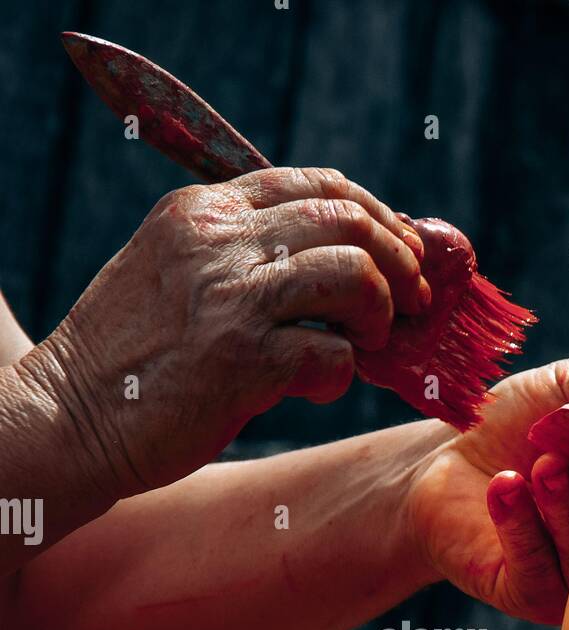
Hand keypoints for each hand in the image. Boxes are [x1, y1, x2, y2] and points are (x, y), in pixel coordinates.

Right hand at [18, 167, 427, 497]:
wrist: (69, 419)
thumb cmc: (130, 360)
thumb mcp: (173, 275)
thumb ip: (242, 256)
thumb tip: (347, 262)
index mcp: (202, 212)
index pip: (315, 184)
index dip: (376, 215)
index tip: (401, 252)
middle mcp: (217, 241)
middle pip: (346, 219)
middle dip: (398, 260)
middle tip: (412, 302)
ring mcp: (229, 298)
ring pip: (352, 273)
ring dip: (380, 311)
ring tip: (370, 343)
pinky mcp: (241, 361)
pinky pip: (333, 355)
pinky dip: (343, 374)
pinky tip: (321, 385)